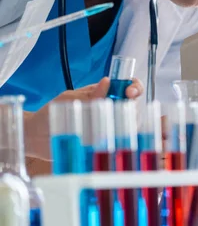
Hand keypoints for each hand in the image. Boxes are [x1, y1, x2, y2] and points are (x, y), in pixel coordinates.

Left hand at [24, 77, 143, 161]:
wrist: (35, 136)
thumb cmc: (50, 113)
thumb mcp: (68, 100)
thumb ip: (89, 95)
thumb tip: (107, 82)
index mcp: (103, 94)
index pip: (127, 86)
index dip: (134, 87)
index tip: (129, 92)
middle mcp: (109, 109)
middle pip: (133, 106)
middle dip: (133, 106)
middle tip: (123, 109)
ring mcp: (108, 127)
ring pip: (130, 124)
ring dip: (127, 124)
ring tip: (114, 126)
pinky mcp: (104, 143)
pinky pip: (119, 142)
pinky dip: (121, 141)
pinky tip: (113, 141)